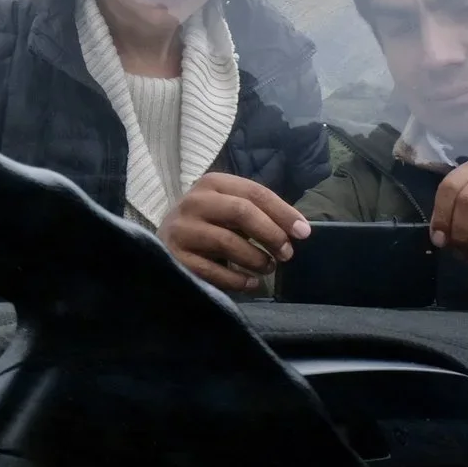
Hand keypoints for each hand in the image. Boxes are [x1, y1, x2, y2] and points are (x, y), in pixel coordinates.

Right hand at [161, 172, 312, 292]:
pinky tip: (251, 283)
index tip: (304, 233)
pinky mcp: (175, 256)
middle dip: (271, 234)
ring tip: (268, 268)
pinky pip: (214, 270)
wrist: (164, 245)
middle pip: (241, 211)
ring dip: (256, 259)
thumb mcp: (229, 210)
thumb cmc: (208, 226)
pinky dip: (238, 279)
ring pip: (228, 241)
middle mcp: (193, 201)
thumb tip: (299, 229)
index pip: (255, 192)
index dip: (283, 212)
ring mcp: (181, 229)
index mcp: (212, 184)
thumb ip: (258, 213)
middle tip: (287, 253)